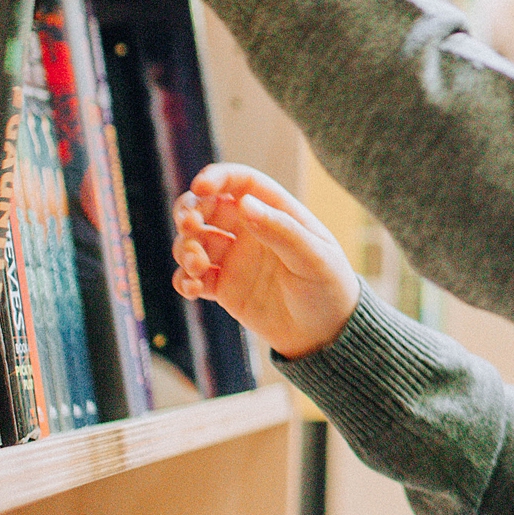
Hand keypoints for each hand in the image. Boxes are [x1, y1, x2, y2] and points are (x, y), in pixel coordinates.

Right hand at [172, 164, 360, 359]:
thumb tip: (244, 203)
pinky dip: (183, 279)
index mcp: (276, 213)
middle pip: (207, 207)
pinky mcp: (224, 288)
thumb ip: (281, 230)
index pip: (241, 183)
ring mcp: (235, 259)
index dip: (217, 177)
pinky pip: (193, 277)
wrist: (327, 337)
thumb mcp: (313, 258)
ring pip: (194, 241)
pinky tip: (192, 289)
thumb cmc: (329, 289)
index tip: (200, 187)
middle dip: (189, 211)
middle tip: (189, 226)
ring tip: (197, 266)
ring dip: (185, 248)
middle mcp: (251, 231)